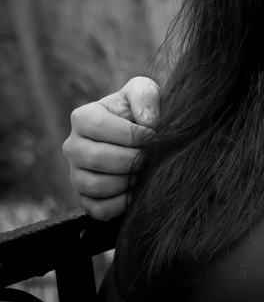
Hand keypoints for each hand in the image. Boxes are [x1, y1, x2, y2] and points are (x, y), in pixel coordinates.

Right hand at [62, 78, 161, 220]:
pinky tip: (137, 190)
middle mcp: (73, 146)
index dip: (129, 133)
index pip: (99, 126)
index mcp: (83, 117)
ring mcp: (76, 174)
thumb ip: (145, 97)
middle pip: (97, 158)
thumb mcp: (144, 91)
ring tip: (144, 171)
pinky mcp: (85, 198)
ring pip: (96, 186)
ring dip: (127, 181)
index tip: (153, 135)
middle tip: (150, 156)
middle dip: (131, 159)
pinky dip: (121, 204)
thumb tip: (148, 122)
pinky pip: (98, 209)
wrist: (142, 136)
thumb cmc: (141, 110)